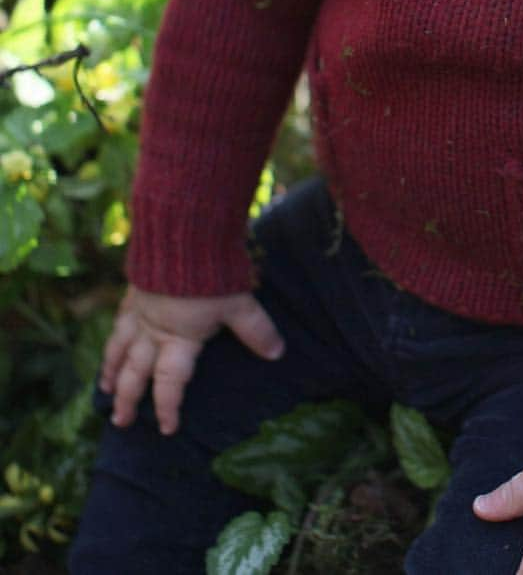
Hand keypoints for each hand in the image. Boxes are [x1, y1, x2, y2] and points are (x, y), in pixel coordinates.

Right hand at [100, 285, 284, 434]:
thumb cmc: (212, 272)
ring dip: (111, 370)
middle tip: (120, 421)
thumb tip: (277, 354)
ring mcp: (141, 309)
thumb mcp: (239, 303)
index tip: (167, 428)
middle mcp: (154, 329)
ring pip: (120, 347)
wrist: (182, 235)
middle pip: (135, 371)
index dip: (168, 406)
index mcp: (179, 338)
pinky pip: (120, 319)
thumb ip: (256, 330)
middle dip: (127, 398)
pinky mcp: (135, 289)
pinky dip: (114, 334)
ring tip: (104, 388)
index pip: (170, 382)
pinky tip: (114, 337)